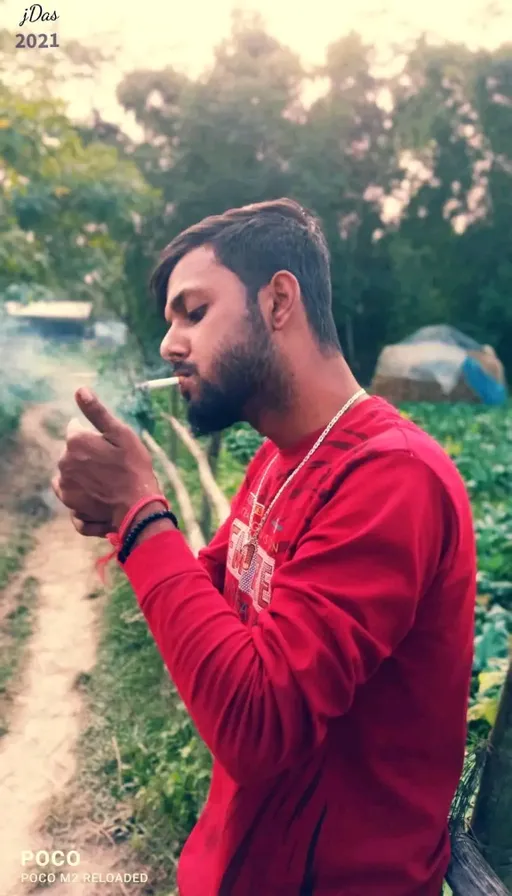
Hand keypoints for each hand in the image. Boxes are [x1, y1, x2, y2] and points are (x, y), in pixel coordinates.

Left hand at [52, 387, 159, 533]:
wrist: (136, 508)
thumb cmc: (133, 468)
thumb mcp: (121, 435)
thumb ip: (97, 412)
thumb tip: (79, 390)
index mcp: (76, 441)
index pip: (75, 429)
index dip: (94, 435)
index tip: (110, 446)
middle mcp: (64, 461)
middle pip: (72, 451)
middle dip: (87, 454)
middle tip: (111, 465)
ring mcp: (64, 483)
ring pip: (71, 471)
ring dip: (83, 472)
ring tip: (106, 481)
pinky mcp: (69, 502)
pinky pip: (70, 490)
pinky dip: (80, 490)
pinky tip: (98, 493)